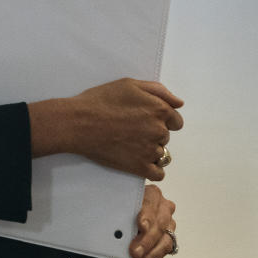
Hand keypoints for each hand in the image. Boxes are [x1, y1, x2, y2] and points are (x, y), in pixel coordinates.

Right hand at [67, 78, 182, 179]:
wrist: (79, 122)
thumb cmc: (101, 100)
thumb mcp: (129, 84)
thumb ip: (159, 91)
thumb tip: (179, 103)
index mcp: (159, 109)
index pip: (176, 121)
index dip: (162, 119)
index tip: (144, 119)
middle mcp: (159, 130)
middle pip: (165, 137)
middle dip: (153, 133)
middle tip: (131, 129)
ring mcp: (150, 150)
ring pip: (161, 154)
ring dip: (150, 150)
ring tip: (128, 144)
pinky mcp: (140, 167)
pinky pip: (158, 173)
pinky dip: (151, 169)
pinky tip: (138, 161)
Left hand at [129, 184, 176, 257]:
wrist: (127, 212)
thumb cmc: (125, 207)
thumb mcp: (122, 204)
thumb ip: (122, 212)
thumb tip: (117, 226)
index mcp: (152, 193)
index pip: (151, 202)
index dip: (147, 214)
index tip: (140, 225)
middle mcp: (163, 207)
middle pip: (159, 223)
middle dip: (146, 240)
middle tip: (134, 251)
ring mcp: (168, 222)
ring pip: (165, 239)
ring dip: (149, 253)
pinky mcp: (169, 236)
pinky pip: (164, 250)